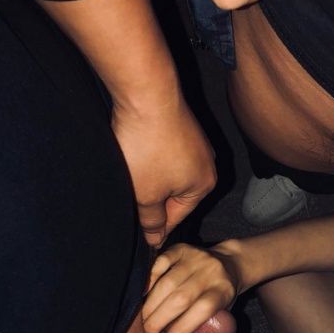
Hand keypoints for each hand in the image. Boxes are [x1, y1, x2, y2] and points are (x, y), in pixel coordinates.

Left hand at [112, 99, 216, 246]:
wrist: (147, 94)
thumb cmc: (148, 147)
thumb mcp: (145, 194)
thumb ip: (152, 220)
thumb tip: (156, 238)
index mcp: (203, 186)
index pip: (176, 217)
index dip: (154, 226)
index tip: (138, 234)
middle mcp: (206, 164)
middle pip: (174, 194)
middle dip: (151, 198)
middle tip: (127, 197)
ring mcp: (195, 142)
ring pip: (167, 173)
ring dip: (148, 176)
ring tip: (129, 170)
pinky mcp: (181, 126)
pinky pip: (164, 152)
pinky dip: (149, 156)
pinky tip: (134, 151)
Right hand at [142, 243, 238, 332]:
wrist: (230, 264)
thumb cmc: (221, 298)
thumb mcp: (220, 319)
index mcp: (223, 291)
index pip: (201, 311)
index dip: (181, 328)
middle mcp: (210, 272)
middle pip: (180, 298)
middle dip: (159, 319)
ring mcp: (195, 258)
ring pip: (167, 283)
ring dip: (150, 304)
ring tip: (142, 319)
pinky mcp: (181, 248)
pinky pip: (159, 263)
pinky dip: (148, 280)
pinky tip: (141, 296)